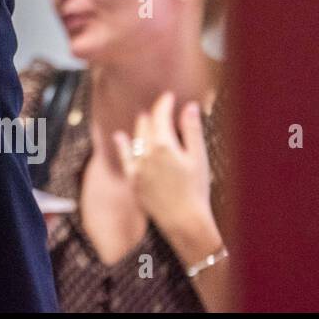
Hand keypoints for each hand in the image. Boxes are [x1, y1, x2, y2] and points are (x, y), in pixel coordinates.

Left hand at [111, 92, 217, 249]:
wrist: (184, 221)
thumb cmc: (196, 189)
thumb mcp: (198, 157)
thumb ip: (191, 130)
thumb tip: (188, 106)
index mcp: (163, 144)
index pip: (160, 115)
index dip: (164, 103)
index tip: (169, 96)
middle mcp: (145, 152)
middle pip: (146, 125)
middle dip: (154, 115)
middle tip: (162, 108)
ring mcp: (136, 166)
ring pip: (135, 138)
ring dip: (141, 127)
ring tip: (145, 119)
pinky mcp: (132, 179)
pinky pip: (124, 157)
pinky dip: (122, 145)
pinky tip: (120, 136)